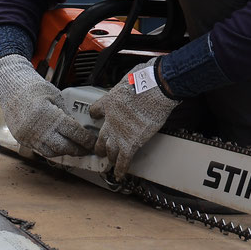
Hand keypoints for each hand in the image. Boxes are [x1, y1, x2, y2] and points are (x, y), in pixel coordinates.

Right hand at [0, 55, 94, 159]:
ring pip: (51, 152)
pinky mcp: (22, 139)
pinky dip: (51, 149)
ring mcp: (29, 136)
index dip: (86, 140)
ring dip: (64, 152)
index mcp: (50, 116)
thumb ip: (66, 113)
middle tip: (85, 149)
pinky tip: (57, 145)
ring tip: (72, 148)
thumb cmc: (34, 89)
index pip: (74, 133)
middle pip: (63, 147)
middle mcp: (39, 129)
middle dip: (77, 150)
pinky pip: (39, 150)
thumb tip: (78, 128)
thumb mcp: (55, 96)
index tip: (93, 143)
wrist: (11, 88)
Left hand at [87, 65, 179, 180]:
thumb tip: (138, 75)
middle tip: (99, 149)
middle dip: (99, 145)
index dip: (95, 115)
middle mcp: (110, 120)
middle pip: (100, 137)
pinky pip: (123, 160)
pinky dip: (120, 169)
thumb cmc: (145, 79)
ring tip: (110, 162)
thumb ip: (129, 81)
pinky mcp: (131, 143)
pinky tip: (119, 174)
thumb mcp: (131, 76)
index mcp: (109, 102)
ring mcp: (119, 133)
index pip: (95, 110)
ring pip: (109, 150)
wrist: (155, 89)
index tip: (95, 117)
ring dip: (110, 157)